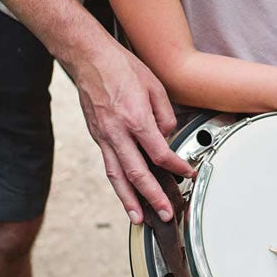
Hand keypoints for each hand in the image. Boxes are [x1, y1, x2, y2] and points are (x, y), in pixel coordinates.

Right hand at [72, 35, 195, 224]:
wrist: (89, 57)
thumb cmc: (122, 67)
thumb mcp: (155, 86)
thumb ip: (164, 116)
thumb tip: (166, 137)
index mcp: (135, 118)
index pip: (159, 153)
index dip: (176, 167)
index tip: (187, 173)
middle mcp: (117, 132)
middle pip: (136, 173)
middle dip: (152, 197)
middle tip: (164, 214)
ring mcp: (103, 136)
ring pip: (116, 175)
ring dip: (128, 200)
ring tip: (138, 218)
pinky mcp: (96, 135)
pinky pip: (108, 165)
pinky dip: (117, 183)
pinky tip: (125, 193)